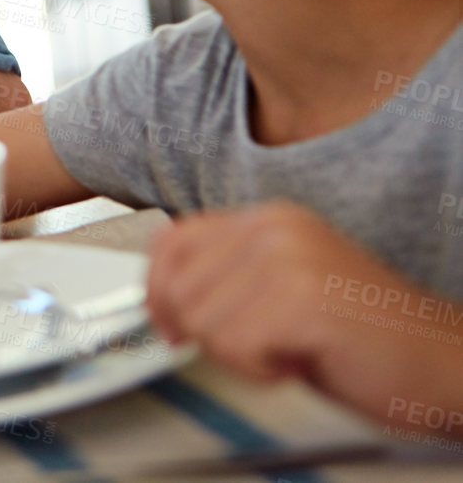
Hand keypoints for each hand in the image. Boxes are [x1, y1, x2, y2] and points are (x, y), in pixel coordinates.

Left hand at [148, 201, 462, 432]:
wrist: (446, 363)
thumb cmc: (369, 336)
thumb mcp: (285, 290)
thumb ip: (230, 277)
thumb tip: (163, 295)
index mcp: (268, 220)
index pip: (172, 241)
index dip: (157, 288)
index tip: (168, 322)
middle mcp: (274, 229)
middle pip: (177, 286)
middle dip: (203, 331)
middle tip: (251, 348)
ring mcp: (287, 259)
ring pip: (201, 320)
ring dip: (238, 354)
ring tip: (287, 351)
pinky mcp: (301, 299)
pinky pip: (233, 345)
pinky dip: (260, 370)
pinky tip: (299, 362)